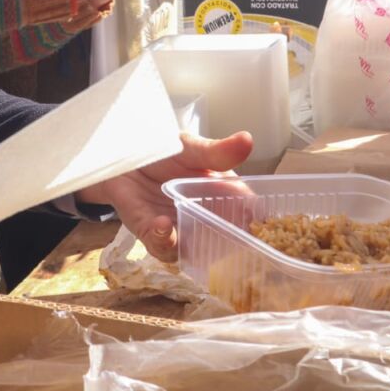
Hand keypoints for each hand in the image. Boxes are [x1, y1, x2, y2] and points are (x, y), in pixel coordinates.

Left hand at [76, 132, 252, 261]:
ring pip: (195, 250)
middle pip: (224, 240)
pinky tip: (163, 224)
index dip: (257, 222)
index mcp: (221, 197)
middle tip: (236, 241)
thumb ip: (218, 152)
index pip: (247, 214)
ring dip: (196, 246)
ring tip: (202, 234)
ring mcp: (179, 229)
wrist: (123, 155)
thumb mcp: (193, 149)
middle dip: (231, 245)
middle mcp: (203, 218)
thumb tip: (248, 140)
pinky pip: (161, 244)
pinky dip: (163, 238)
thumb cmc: (164, 153)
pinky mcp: (151, 233)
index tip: (265, 225)